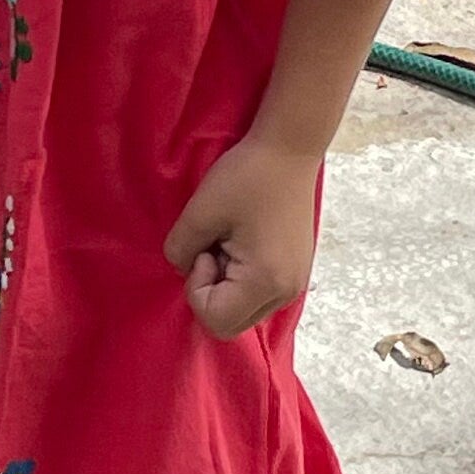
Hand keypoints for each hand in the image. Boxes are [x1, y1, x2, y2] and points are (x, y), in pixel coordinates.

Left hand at [163, 135, 318, 340]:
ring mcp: (295, 284)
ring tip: (228, 242)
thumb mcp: (199, 212)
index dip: (197, 288)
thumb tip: (184, 269)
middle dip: (210, 291)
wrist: (290, 149)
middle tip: (213, 247)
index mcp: (266, 281)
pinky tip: (243, 242)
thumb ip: (179, 251)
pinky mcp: (295, 272)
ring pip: (243, 311)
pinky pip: (258, 295)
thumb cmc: (246, 176)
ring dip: (225, 285)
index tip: (205, 249)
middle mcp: (285, 292)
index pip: (215, 320)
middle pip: (230, 324)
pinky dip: (241, 278)